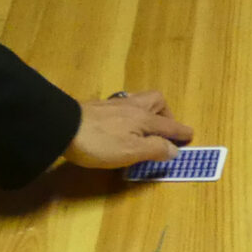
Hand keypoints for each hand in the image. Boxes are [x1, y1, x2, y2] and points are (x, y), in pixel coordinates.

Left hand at [63, 90, 193, 168]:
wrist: (62, 127)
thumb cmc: (100, 143)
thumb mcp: (131, 151)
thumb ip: (155, 149)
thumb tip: (174, 149)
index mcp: (143, 119)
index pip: (168, 125)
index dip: (180, 132)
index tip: (190, 135)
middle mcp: (132, 107)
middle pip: (156, 100)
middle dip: (165, 112)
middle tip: (164, 128)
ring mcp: (113, 104)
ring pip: (138, 100)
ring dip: (147, 110)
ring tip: (144, 125)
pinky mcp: (98, 107)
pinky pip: (122, 105)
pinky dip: (129, 113)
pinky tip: (121, 122)